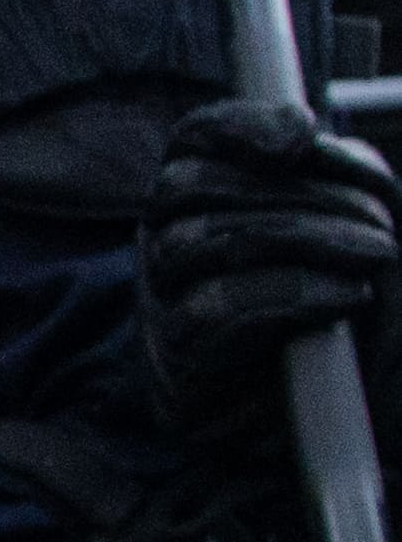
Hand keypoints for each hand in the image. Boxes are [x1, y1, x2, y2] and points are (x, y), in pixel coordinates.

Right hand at [140, 96, 395, 432]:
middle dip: (297, 194)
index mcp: (204, 209)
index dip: (237, 126)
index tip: (302, 136)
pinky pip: (214, 310)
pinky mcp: (180, 367)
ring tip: (376, 256)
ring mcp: (161, 310)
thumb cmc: (358, 318)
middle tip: (382, 222)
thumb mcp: (360, 229)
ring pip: (197, 243)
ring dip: (303, 239)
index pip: (191, 142)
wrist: (353, 415)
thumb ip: (340, 173)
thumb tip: (307, 140)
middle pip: (188, 187)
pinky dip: (290, 294)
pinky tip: (346, 297)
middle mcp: (165, 252)